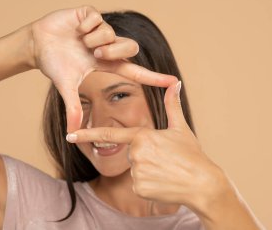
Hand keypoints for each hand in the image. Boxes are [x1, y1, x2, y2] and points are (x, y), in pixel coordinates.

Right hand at [30, 6, 176, 131]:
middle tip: (95, 55)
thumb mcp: (66, 86)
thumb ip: (73, 108)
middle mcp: (108, 46)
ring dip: (93, 40)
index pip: (136, 71)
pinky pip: (96, 18)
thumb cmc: (54, 64)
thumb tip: (72, 134)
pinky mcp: (89, 14)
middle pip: (130, 47)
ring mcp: (100, 30)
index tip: (173, 82)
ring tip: (80, 42)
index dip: (154, 77)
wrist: (36, 45)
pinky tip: (74, 30)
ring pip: (111, 32)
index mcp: (107, 64)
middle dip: (113, 51)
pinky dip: (84, 26)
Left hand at [69, 81, 224, 208]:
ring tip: (166, 170)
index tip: (69, 135)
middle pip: (131, 153)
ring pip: (135, 169)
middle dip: (145, 155)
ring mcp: (136, 172)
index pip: (110, 134)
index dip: (87, 134)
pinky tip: (162, 182)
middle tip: (165, 159)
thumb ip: (172, 105)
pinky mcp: (138, 189)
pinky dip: (148, 184)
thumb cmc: (192, 155)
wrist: (202, 184)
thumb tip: (175, 83)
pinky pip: (138, 184)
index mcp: (142, 136)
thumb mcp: (181, 128)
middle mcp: (136, 154)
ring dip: (148, 170)